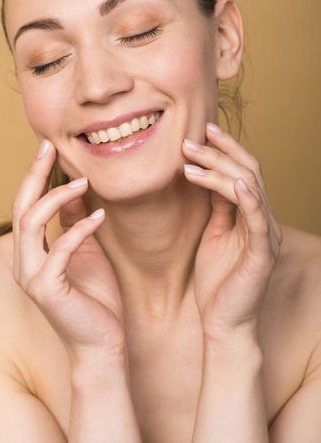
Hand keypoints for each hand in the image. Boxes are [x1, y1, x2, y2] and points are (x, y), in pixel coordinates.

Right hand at [12, 140, 125, 362]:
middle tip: (49, 147)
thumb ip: (74, 222)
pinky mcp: (48, 289)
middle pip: (20, 208)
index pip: (25, 205)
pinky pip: (60, 249)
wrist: (103, 342)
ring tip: (83, 182)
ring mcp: (32, 276)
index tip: (47, 147)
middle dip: (34, 175)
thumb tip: (74, 188)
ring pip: (30, 223)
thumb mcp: (86, 250)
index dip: (34, 175)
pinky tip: (100, 216)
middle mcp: (24, 262)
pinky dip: (79, 229)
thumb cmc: (96, 297)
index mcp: (31, 252)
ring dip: (57, 198)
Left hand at [182, 122, 282, 342]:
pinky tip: (232, 182)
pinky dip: (248, 198)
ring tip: (190, 157)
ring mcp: (265, 235)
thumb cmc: (217, 281)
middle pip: (247, 172)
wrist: (224, 323)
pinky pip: (258, 219)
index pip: (242, 171)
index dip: (224, 149)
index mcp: (250, 214)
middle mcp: (263, 220)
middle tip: (189, 139)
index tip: (200, 130)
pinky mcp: (262, 253)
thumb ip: (217, 207)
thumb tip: (208, 176)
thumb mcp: (214, 234)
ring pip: (249, 187)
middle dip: (218, 152)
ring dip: (219, 169)